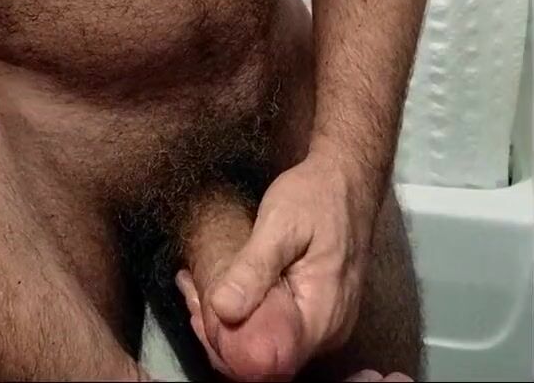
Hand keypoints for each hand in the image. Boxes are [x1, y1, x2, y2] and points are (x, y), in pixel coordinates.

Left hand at [178, 152, 378, 380]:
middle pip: (267, 356)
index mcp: (322, 316)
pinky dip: (248, 310)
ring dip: (231, 321)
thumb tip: (222, 309)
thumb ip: (254, 267)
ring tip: (199, 286)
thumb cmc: (317, 196)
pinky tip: (223, 287)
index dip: (230, 348)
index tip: (201, 313)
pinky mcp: (317, 309)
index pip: (269, 362)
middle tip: (193, 293)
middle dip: (223, 332)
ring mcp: (325, 323)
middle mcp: (328, 331)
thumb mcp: (281, 223)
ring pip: (270, 340)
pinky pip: (279, 324)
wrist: (348, 178)